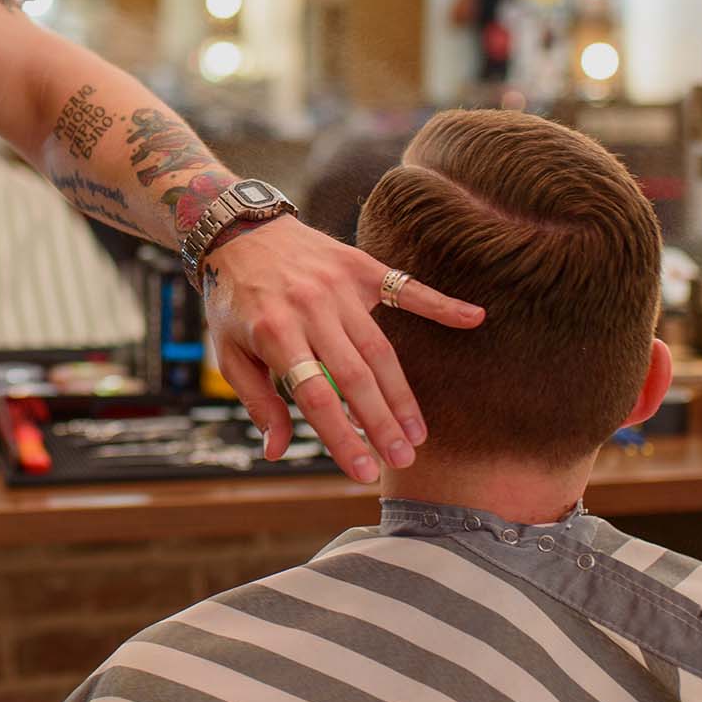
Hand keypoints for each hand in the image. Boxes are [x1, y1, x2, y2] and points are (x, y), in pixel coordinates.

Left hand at [200, 219, 483, 482]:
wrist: (238, 230)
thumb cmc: (233, 300)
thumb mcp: (229, 353)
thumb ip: (257, 402)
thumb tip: (276, 452)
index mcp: (274, 332)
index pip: (315, 395)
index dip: (341, 436)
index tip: (362, 471)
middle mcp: (309, 308)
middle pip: (354, 376)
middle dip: (381, 423)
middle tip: (403, 459)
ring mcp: (337, 285)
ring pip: (379, 347)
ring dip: (402, 393)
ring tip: (417, 432)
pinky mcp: (359, 265)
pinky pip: (405, 287)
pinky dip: (441, 303)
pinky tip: (473, 318)